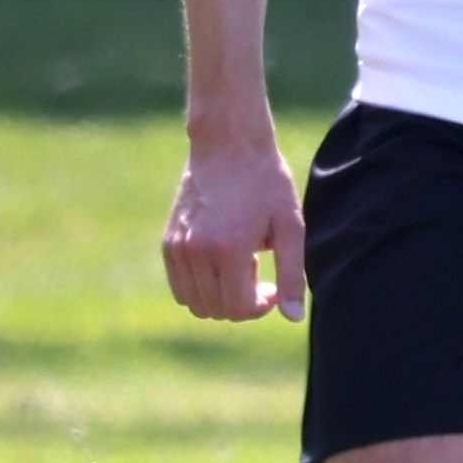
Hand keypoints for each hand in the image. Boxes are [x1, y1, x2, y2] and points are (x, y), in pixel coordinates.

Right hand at [164, 136, 308, 320]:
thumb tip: (293, 317)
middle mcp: (196, 252)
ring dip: (220, 297)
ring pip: (194, 303)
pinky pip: (179, 286)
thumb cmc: (266, 183)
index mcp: (228, 249)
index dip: (260, 306)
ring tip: (239, 264)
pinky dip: (200, 287)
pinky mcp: (168, 242)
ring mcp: (177, 248)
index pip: (238, 309)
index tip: (273, 286)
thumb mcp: (290, 226)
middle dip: (242, 304)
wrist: (228, 145)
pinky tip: (221, 261)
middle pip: (216, 310)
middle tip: (259, 275)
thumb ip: (292, 274)